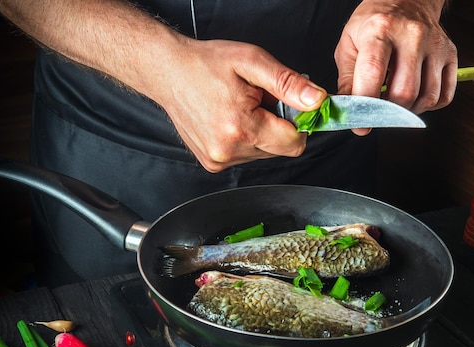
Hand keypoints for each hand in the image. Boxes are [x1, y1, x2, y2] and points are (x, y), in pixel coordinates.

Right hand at [0, 0, 327, 172]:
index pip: (294, 143)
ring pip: (259, 154)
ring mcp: (214, 158)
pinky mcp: (206, 160)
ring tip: (236, 104)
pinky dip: (243, 138)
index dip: (301, 124)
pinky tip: (225, 116)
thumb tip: (318, 104)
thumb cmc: (198, 59)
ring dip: (259, 131)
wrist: (154, 66)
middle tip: (261, 98)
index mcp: (238, 129)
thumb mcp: (249, 60)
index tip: (300, 109)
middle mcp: (225, 151)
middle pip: (279, 150)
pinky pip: (241, 155)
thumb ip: (287, 84)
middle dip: (279, 126)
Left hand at [335, 0, 457, 133]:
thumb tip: (348, 111)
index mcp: (380, 30)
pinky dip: (428, 106)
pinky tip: (415, 97)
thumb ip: (346, 79)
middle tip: (379, 111)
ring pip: (427, 98)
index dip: (365, 106)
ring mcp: (435, 45)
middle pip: (404, 92)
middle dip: (388, 112)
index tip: (360, 125)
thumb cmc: (374, 24)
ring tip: (396, 102)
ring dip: (408, 111)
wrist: (406, 0)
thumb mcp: (349, 44)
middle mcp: (412, 36)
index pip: (373, 74)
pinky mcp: (451, 54)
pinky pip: (444, 96)